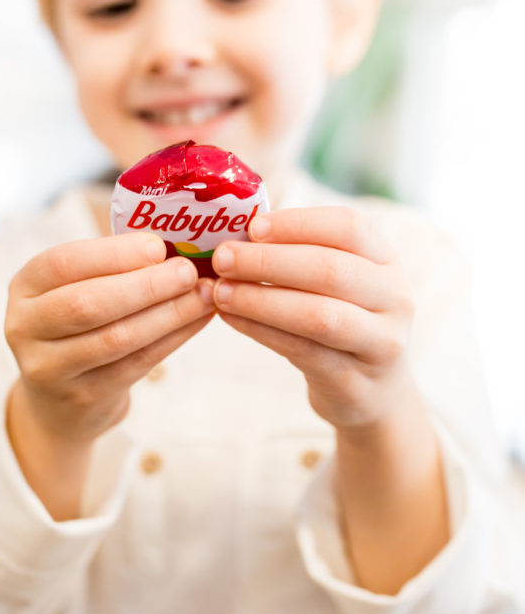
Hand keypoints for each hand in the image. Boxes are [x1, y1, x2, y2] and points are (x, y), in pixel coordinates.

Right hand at [5, 233, 213, 447]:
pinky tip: (197, 320)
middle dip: (146, 285)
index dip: (113, 254)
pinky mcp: (84, 396)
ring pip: (116, 338)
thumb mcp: (73, 290)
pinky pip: (137, 364)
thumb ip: (110, 267)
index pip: (63, 263)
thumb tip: (174, 243)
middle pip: (88, 304)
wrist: (56, 402)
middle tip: (188, 271)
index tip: (159, 246)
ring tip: (203, 295)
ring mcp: (50, 368)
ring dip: (168, 313)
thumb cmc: (75, 327)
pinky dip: (173, 338)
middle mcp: (26, 327)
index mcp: (24, 287)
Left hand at [211, 206, 414, 430]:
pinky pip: (303, 351)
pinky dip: (261, 331)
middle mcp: (394, 296)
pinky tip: (231, 318)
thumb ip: (300, 255)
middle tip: (223, 258)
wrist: (373, 390)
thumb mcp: (337, 283)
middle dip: (268, 261)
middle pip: (330, 269)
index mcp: (386, 259)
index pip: (348, 227)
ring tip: (220, 292)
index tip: (253, 227)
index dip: (298, 223)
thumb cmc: (340, 320)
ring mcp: (381, 341)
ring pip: (319, 315)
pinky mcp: (356, 380)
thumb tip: (237, 234)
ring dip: (261, 300)